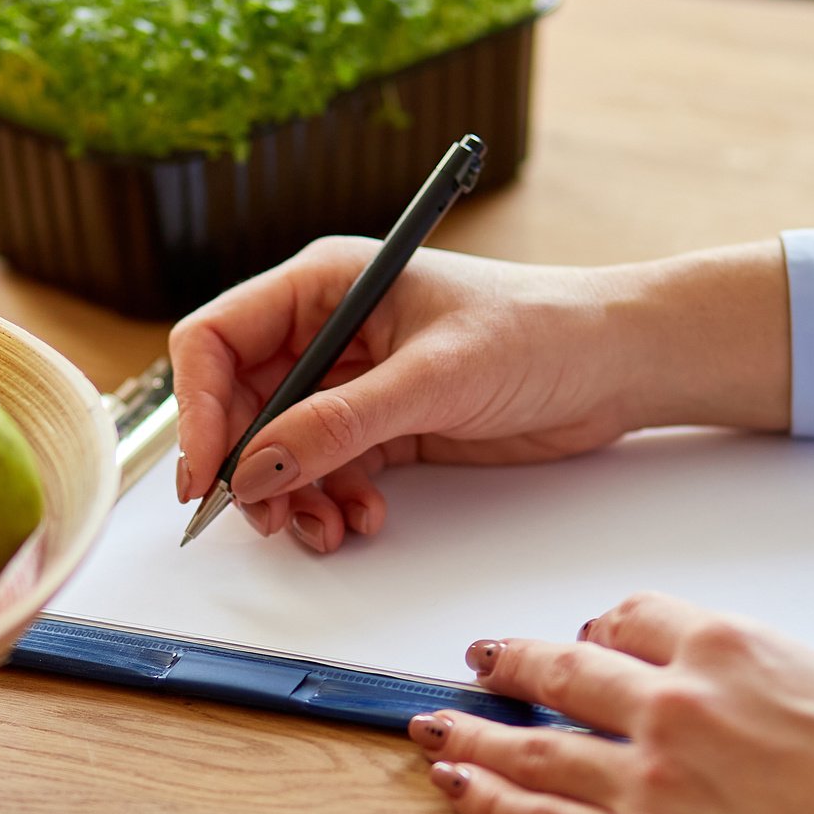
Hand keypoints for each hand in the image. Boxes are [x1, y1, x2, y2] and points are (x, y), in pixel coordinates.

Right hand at [169, 238, 790, 551]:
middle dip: (246, 467)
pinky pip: (323, 473)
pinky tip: (364, 518)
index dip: (196, 407)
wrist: (616, 364)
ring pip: (277, 451)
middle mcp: (325, 331)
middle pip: (237, 406)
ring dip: (290, 498)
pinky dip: (330, 503)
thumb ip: (337, 425)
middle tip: (264, 516)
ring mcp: (350, 383)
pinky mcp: (380, 427)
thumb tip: (255, 467)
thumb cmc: (539, 331)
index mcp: (322, 285)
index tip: (205, 472)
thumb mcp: (432, 379)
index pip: (216, 340)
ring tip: (328, 529)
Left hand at [409, 592, 813, 813]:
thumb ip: (758, 671)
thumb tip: (720, 677)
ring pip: (528, 744)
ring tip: (431, 728)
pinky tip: (455, 790)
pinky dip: (486, 802)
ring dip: (468, 733)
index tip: (578, 636)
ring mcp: (646, 780)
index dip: (594, 628)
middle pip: (559, 669)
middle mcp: (671, 703)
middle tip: (477, 662)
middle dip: (509, 664)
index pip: (629, 616)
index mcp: (724, 647)